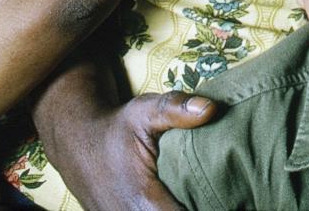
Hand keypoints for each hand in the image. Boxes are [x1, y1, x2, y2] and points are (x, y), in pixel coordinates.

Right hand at [41, 91, 218, 210]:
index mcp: (144, 203)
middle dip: (199, 207)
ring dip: (182, 208)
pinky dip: (169, 210)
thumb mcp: (145, 111)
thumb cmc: (116, 128)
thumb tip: (212, 108)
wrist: (77, 143)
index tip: (230, 200)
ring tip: (203, 196)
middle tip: (226, 198)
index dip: (208, 208)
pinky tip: (185, 199)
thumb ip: (177, 109)